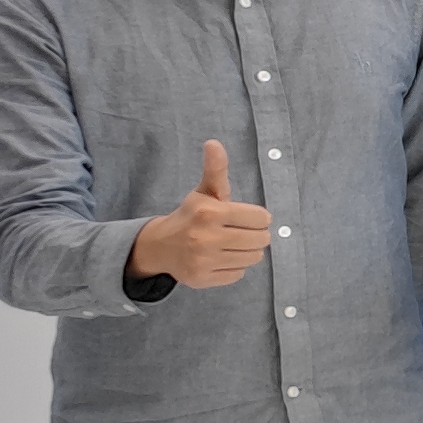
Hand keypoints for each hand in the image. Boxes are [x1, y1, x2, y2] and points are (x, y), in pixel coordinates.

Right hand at [127, 139, 271, 288]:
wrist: (160, 246)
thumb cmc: (191, 215)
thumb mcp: (205, 192)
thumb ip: (216, 169)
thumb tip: (213, 143)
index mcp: (210, 212)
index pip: (262, 218)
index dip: (257, 217)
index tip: (245, 217)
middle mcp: (205, 237)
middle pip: (261, 240)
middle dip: (256, 235)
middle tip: (240, 232)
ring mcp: (203, 260)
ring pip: (253, 258)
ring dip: (247, 251)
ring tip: (231, 244)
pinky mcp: (202, 278)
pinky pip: (239, 274)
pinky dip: (234, 267)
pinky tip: (219, 258)